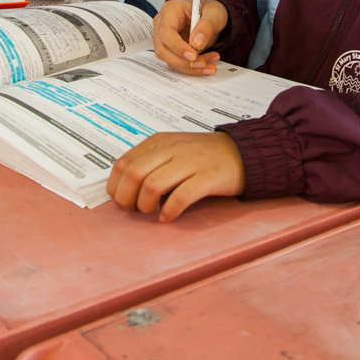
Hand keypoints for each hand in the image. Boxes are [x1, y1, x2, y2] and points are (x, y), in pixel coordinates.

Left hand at [106, 132, 245, 221]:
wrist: (243, 152)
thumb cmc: (204, 156)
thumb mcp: (172, 150)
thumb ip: (151, 162)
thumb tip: (125, 188)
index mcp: (159, 142)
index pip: (123, 163)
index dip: (116, 186)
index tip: (122, 199)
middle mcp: (172, 149)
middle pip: (134, 174)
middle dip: (127, 198)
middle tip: (135, 210)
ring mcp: (190, 162)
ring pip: (152, 185)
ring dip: (146, 205)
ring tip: (153, 212)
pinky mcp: (208, 177)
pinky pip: (180, 197)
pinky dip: (169, 211)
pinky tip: (168, 217)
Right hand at [153, 0, 228, 75]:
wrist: (212, 17)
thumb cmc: (210, 11)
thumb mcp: (215, 14)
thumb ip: (206, 27)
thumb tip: (196, 44)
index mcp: (170, 10)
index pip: (166, 32)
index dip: (178, 47)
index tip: (193, 56)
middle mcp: (163, 24)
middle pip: (163, 49)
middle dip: (183, 61)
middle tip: (203, 64)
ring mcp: (165, 39)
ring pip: (170, 60)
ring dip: (190, 67)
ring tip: (210, 65)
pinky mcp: (171, 50)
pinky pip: (177, 63)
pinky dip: (192, 67)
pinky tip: (207, 64)